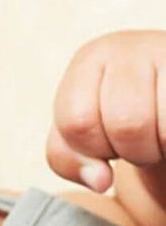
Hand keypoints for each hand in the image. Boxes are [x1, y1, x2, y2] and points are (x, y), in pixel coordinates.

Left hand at [47, 29, 165, 192]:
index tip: (105, 137)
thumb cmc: (120, 118)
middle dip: (130, 149)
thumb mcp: (81, 137)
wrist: (164, 97)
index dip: (91, 146)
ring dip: (158, 147)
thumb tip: (100, 180)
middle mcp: (133, 45)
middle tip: (138, 139)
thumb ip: (68, 160)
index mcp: (92, 57)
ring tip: (158, 133)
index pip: (76, 121)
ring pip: (163, 126)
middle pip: (125, 123)